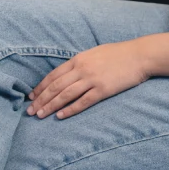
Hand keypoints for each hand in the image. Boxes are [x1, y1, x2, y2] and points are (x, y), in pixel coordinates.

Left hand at [27, 40, 150, 119]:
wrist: (138, 56)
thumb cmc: (116, 54)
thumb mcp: (93, 53)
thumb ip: (79, 63)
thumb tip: (66, 74)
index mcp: (77, 59)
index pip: (53, 75)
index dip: (40, 87)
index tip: (31, 97)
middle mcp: (81, 69)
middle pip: (56, 86)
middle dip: (41, 99)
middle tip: (30, 111)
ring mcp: (92, 79)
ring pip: (65, 95)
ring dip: (51, 106)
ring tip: (40, 115)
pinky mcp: (103, 90)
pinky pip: (83, 101)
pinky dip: (70, 109)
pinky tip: (60, 116)